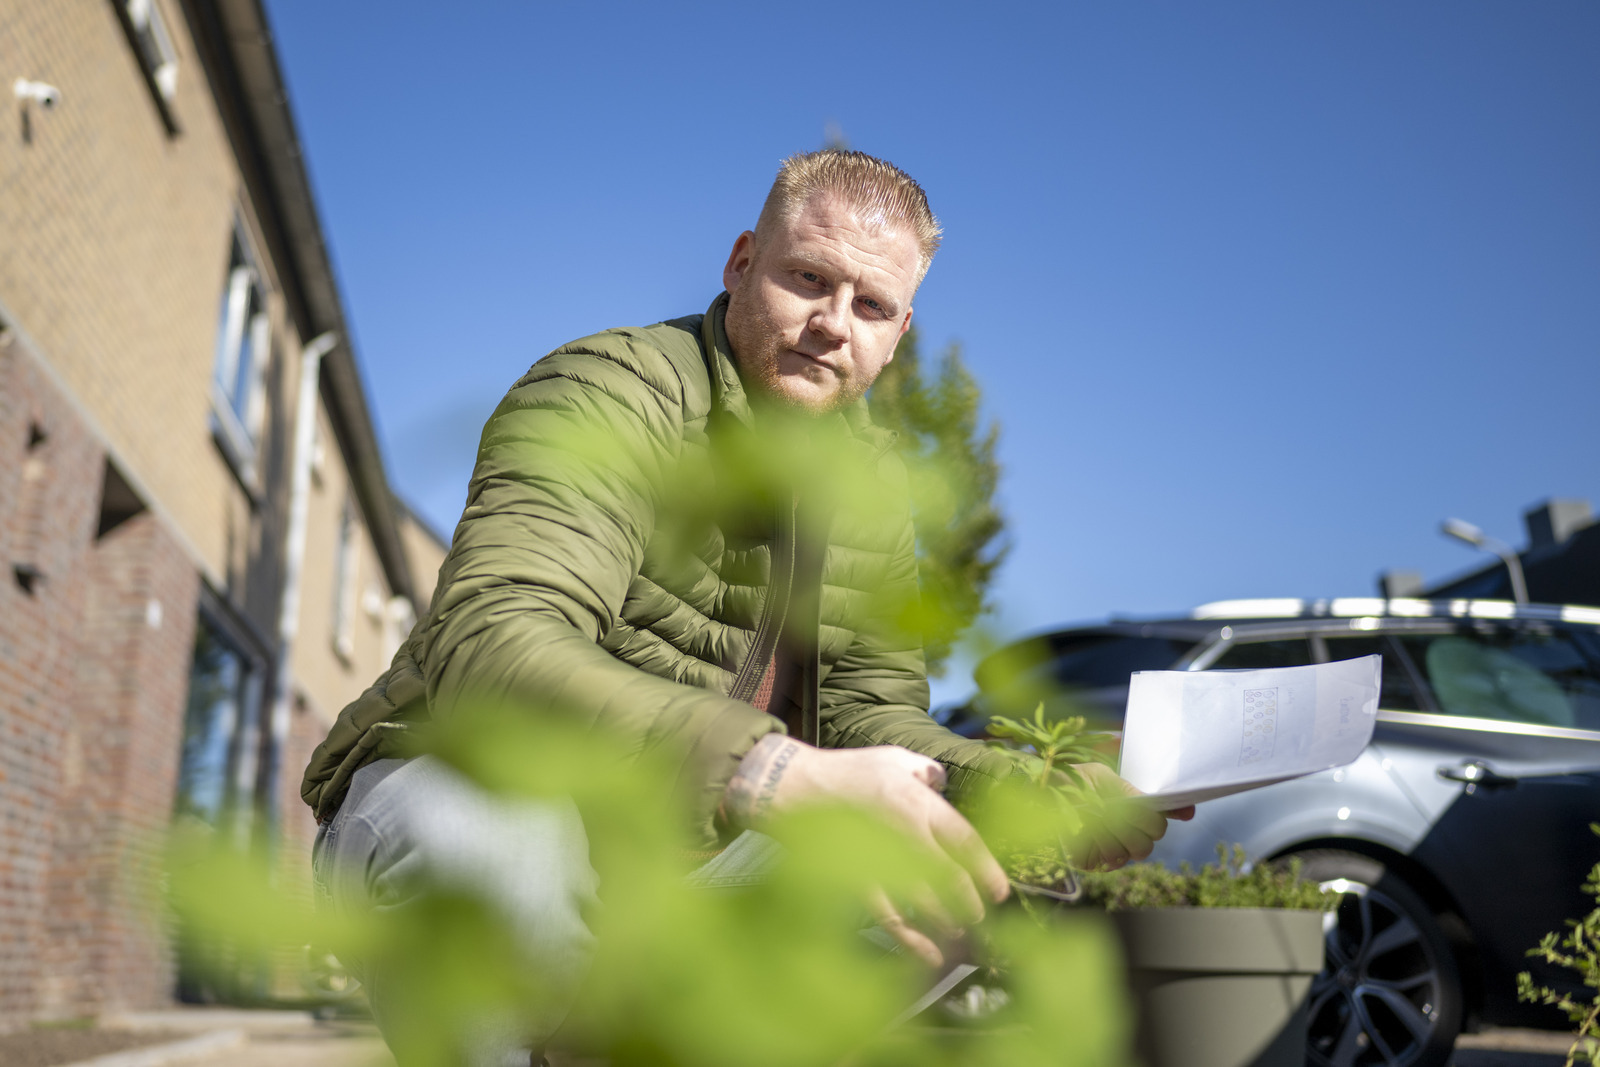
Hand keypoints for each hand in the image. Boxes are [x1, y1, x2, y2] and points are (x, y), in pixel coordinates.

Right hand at [723, 736, 1007, 966]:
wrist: (790, 785)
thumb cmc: (846, 770)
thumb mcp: (892, 756)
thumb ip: (925, 770)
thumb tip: (945, 783)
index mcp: (915, 799)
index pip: (963, 839)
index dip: (986, 868)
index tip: (1000, 891)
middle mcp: (902, 830)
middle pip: (949, 876)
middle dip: (970, 902)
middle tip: (980, 917)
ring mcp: (877, 857)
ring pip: (923, 902)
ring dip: (946, 922)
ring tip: (957, 932)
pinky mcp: (853, 879)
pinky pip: (888, 917)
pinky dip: (911, 940)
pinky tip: (928, 955)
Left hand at [1063, 762, 1194, 869]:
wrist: (1038, 795)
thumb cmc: (1069, 781)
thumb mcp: (1102, 778)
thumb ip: (1132, 792)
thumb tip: (1163, 802)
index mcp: (1131, 808)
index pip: (1161, 818)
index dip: (1172, 813)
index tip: (1178, 810)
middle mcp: (1126, 830)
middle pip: (1153, 838)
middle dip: (1140, 823)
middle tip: (1119, 811)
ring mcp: (1112, 848)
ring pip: (1137, 850)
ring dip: (1119, 832)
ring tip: (1097, 818)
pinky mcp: (1095, 862)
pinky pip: (1113, 860)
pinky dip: (1103, 844)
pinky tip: (1089, 831)